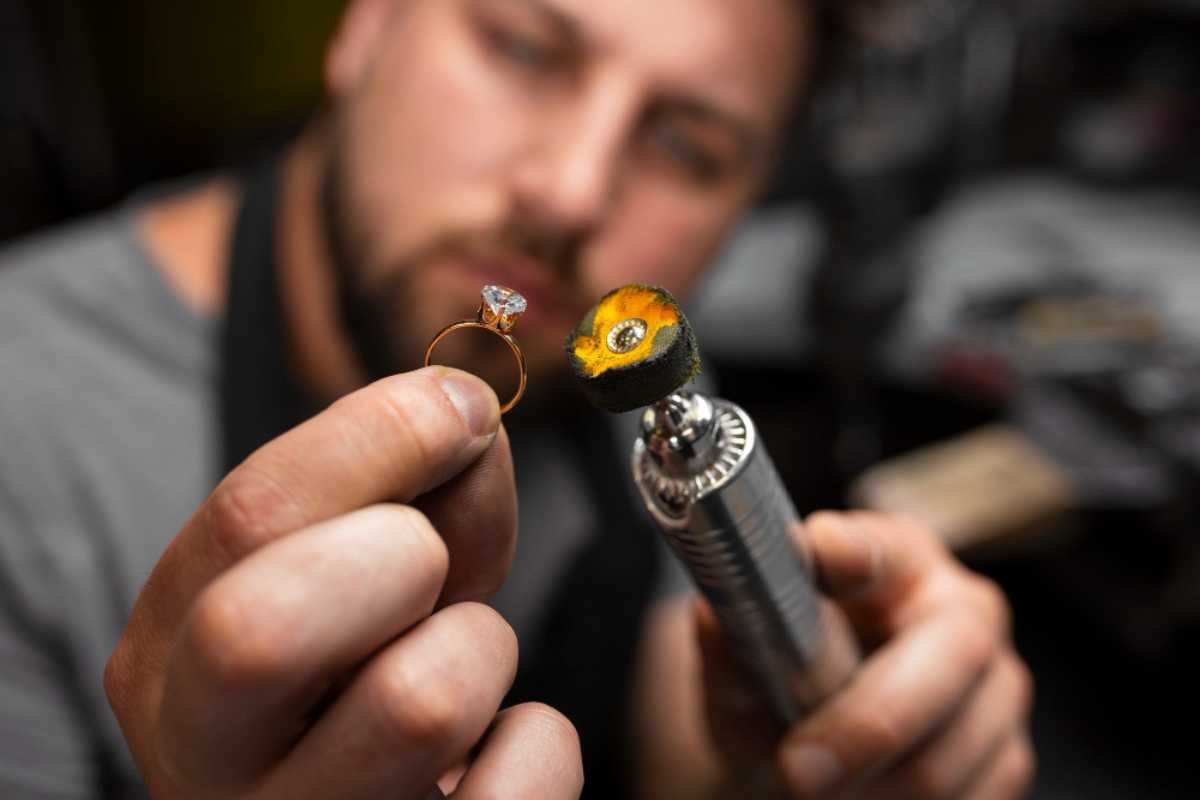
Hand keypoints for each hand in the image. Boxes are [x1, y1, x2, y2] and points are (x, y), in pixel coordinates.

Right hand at [104, 367, 582, 798]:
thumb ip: (403, 487)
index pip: (247, 515)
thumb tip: (464, 416)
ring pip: (423, 701)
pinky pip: (524, 776)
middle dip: (396, 555)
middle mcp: (202, 763)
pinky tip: (492, 752)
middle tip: (428, 564)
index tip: (461, 408)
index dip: (380, 435)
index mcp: (168, 658)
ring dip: (482, 650)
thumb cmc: (361, 677)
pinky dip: (538, 741)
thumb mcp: (356, 574)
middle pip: (261, 630)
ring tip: (459, 668)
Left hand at [698, 512, 1033, 798]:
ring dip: (873, 784)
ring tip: (810, 787)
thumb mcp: (742, 662)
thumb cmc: (780, 684)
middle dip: (868, 721)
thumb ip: (728, 641)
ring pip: (950, 750)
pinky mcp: (1007, 754)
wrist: (808, 750)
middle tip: (797, 766)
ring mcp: (997, 685)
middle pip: (951, 654)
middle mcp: (962, 608)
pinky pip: (967, 798)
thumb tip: (711, 616)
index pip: (879, 544)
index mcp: (894, 559)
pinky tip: (856, 798)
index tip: (820, 552)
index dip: (854, 551)